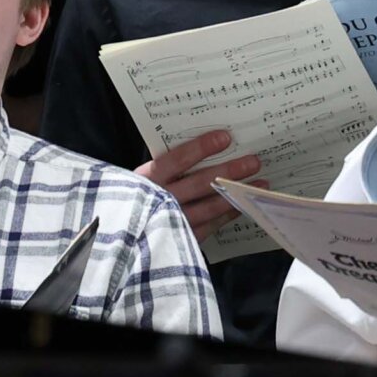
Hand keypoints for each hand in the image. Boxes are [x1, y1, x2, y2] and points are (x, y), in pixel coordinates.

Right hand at [134, 129, 264, 236]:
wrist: (116, 237)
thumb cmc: (130, 200)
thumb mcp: (135, 181)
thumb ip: (160, 170)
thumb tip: (197, 152)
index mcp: (146, 180)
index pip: (176, 160)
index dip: (201, 148)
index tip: (224, 138)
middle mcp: (160, 201)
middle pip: (200, 183)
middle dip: (229, 171)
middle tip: (253, 162)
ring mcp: (172, 221)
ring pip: (210, 206)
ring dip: (237, 193)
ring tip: (260, 183)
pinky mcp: (181, 238)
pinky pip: (211, 225)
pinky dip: (228, 214)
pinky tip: (241, 204)